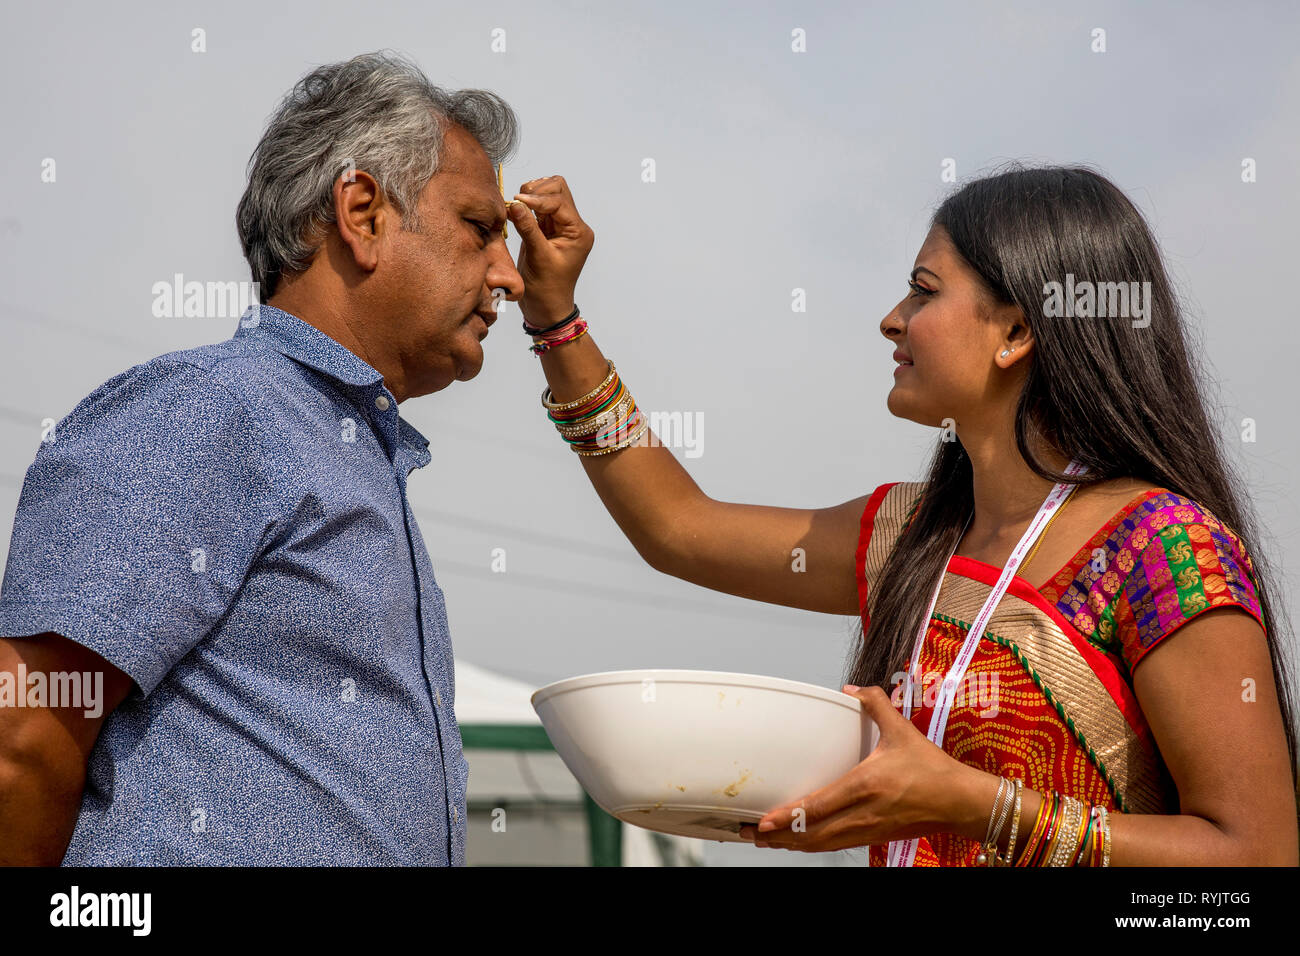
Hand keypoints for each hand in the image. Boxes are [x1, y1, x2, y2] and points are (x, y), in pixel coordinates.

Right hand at [507, 175, 594, 327]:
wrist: (546, 307)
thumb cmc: (546, 289)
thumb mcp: (537, 257)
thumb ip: (528, 228)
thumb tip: (515, 203)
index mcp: (578, 232)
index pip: (559, 200)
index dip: (537, 197)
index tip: (517, 200)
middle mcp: (573, 226)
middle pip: (558, 189)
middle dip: (537, 191)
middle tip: (518, 202)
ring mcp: (560, 226)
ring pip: (548, 195)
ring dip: (530, 196)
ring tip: (515, 208)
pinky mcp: (547, 230)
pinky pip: (537, 209)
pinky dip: (526, 207)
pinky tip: (514, 213)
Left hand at [736, 684, 982, 852]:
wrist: (960, 802)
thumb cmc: (932, 769)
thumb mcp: (902, 730)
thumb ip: (874, 704)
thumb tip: (851, 688)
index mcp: (865, 785)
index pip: (820, 806)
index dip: (789, 817)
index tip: (764, 821)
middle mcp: (863, 813)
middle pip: (812, 834)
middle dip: (778, 836)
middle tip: (748, 833)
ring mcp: (867, 830)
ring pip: (821, 845)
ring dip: (791, 845)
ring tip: (764, 840)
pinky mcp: (872, 838)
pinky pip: (835, 846)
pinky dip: (811, 847)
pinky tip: (797, 843)